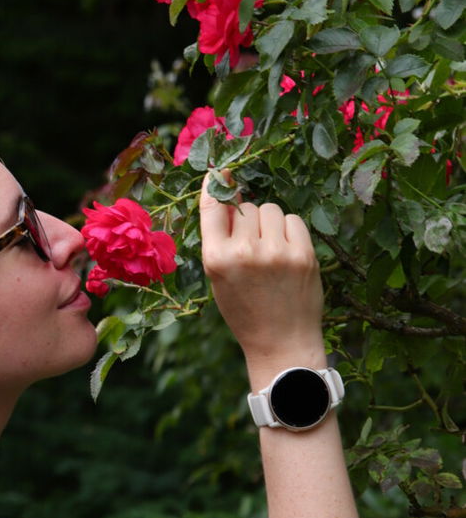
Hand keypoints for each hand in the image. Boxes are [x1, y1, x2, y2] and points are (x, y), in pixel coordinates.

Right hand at [199, 173, 326, 388]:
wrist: (281, 343)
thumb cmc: (245, 309)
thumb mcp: (218, 277)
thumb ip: (219, 238)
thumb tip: (227, 191)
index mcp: (216, 259)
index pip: (213, 207)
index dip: (215, 187)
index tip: (218, 173)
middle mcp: (245, 252)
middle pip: (244, 207)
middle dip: (245, 220)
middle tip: (249, 247)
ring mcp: (277, 252)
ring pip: (268, 209)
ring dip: (267, 222)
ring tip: (269, 249)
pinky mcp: (303, 254)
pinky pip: (292, 219)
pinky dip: (288, 229)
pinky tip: (285, 251)